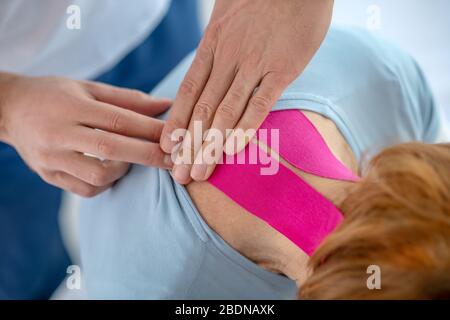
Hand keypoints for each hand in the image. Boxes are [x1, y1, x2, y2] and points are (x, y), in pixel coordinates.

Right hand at [0, 74, 171, 196]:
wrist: (8, 109)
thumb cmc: (55, 95)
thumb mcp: (89, 87)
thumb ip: (128, 98)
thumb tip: (166, 104)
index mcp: (72, 106)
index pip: (119, 120)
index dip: (152, 130)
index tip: (178, 137)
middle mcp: (59, 133)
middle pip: (112, 149)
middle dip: (148, 156)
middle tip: (174, 160)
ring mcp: (52, 158)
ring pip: (98, 176)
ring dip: (124, 171)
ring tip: (129, 159)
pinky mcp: (48, 175)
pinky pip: (85, 190)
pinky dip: (106, 184)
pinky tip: (111, 171)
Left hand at [160, 0, 333, 183]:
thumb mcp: (226, 15)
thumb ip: (216, 44)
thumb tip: (207, 65)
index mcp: (212, 46)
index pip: (188, 93)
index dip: (176, 123)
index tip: (166, 148)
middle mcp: (228, 58)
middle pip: (202, 110)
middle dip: (188, 145)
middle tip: (178, 174)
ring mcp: (255, 64)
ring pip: (225, 112)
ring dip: (210, 146)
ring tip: (199, 173)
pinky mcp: (283, 69)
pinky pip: (260, 103)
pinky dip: (245, 128)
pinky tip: (233, 150)